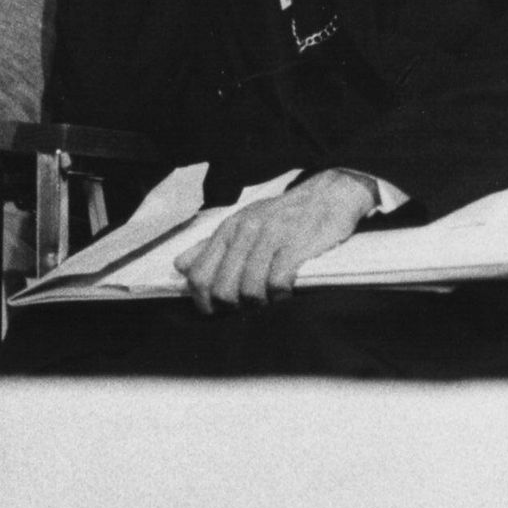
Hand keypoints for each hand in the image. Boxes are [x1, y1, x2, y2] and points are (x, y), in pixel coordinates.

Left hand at [173, 169, 377, 311]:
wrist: (327, 196)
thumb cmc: (284, 215)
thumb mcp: (243, 223)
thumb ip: (210, 246)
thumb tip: (180, 266)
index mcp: (228, 229)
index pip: (199, 274)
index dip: (203, 301)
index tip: (216, 311)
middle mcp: (245, 231)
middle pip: (222, 289)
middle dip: (232, 307)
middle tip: (246, 308)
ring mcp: (270, 238)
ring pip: (248, 290)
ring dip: (258, 304)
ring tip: (268, 300)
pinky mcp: (294, 245)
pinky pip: (277, 283)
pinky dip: (279, 295)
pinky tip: (285, 292)